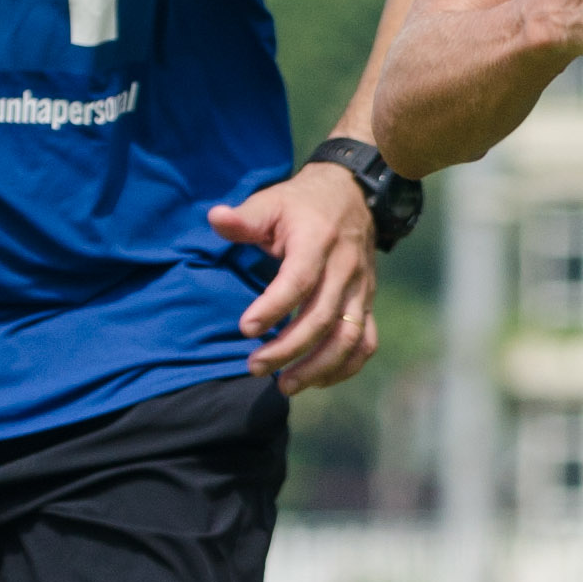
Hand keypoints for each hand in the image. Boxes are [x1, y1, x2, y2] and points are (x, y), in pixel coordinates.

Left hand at [210, 164, 380, 395]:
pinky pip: (365, 342)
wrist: (352, 195)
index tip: (244, 329)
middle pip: (321, 318)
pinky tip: (317, 380)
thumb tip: (214, 218)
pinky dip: (345, 367)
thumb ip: (244, 218)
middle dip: (288, 348)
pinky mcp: (367, 302)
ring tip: (284, 386)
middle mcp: (344, 269)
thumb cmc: (301, 205)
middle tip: (253, 366)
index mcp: (318, 242)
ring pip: (348, 338)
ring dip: (318, 367)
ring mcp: (360, 289)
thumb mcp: (271, 202)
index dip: (273, 308)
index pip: (298, 281)